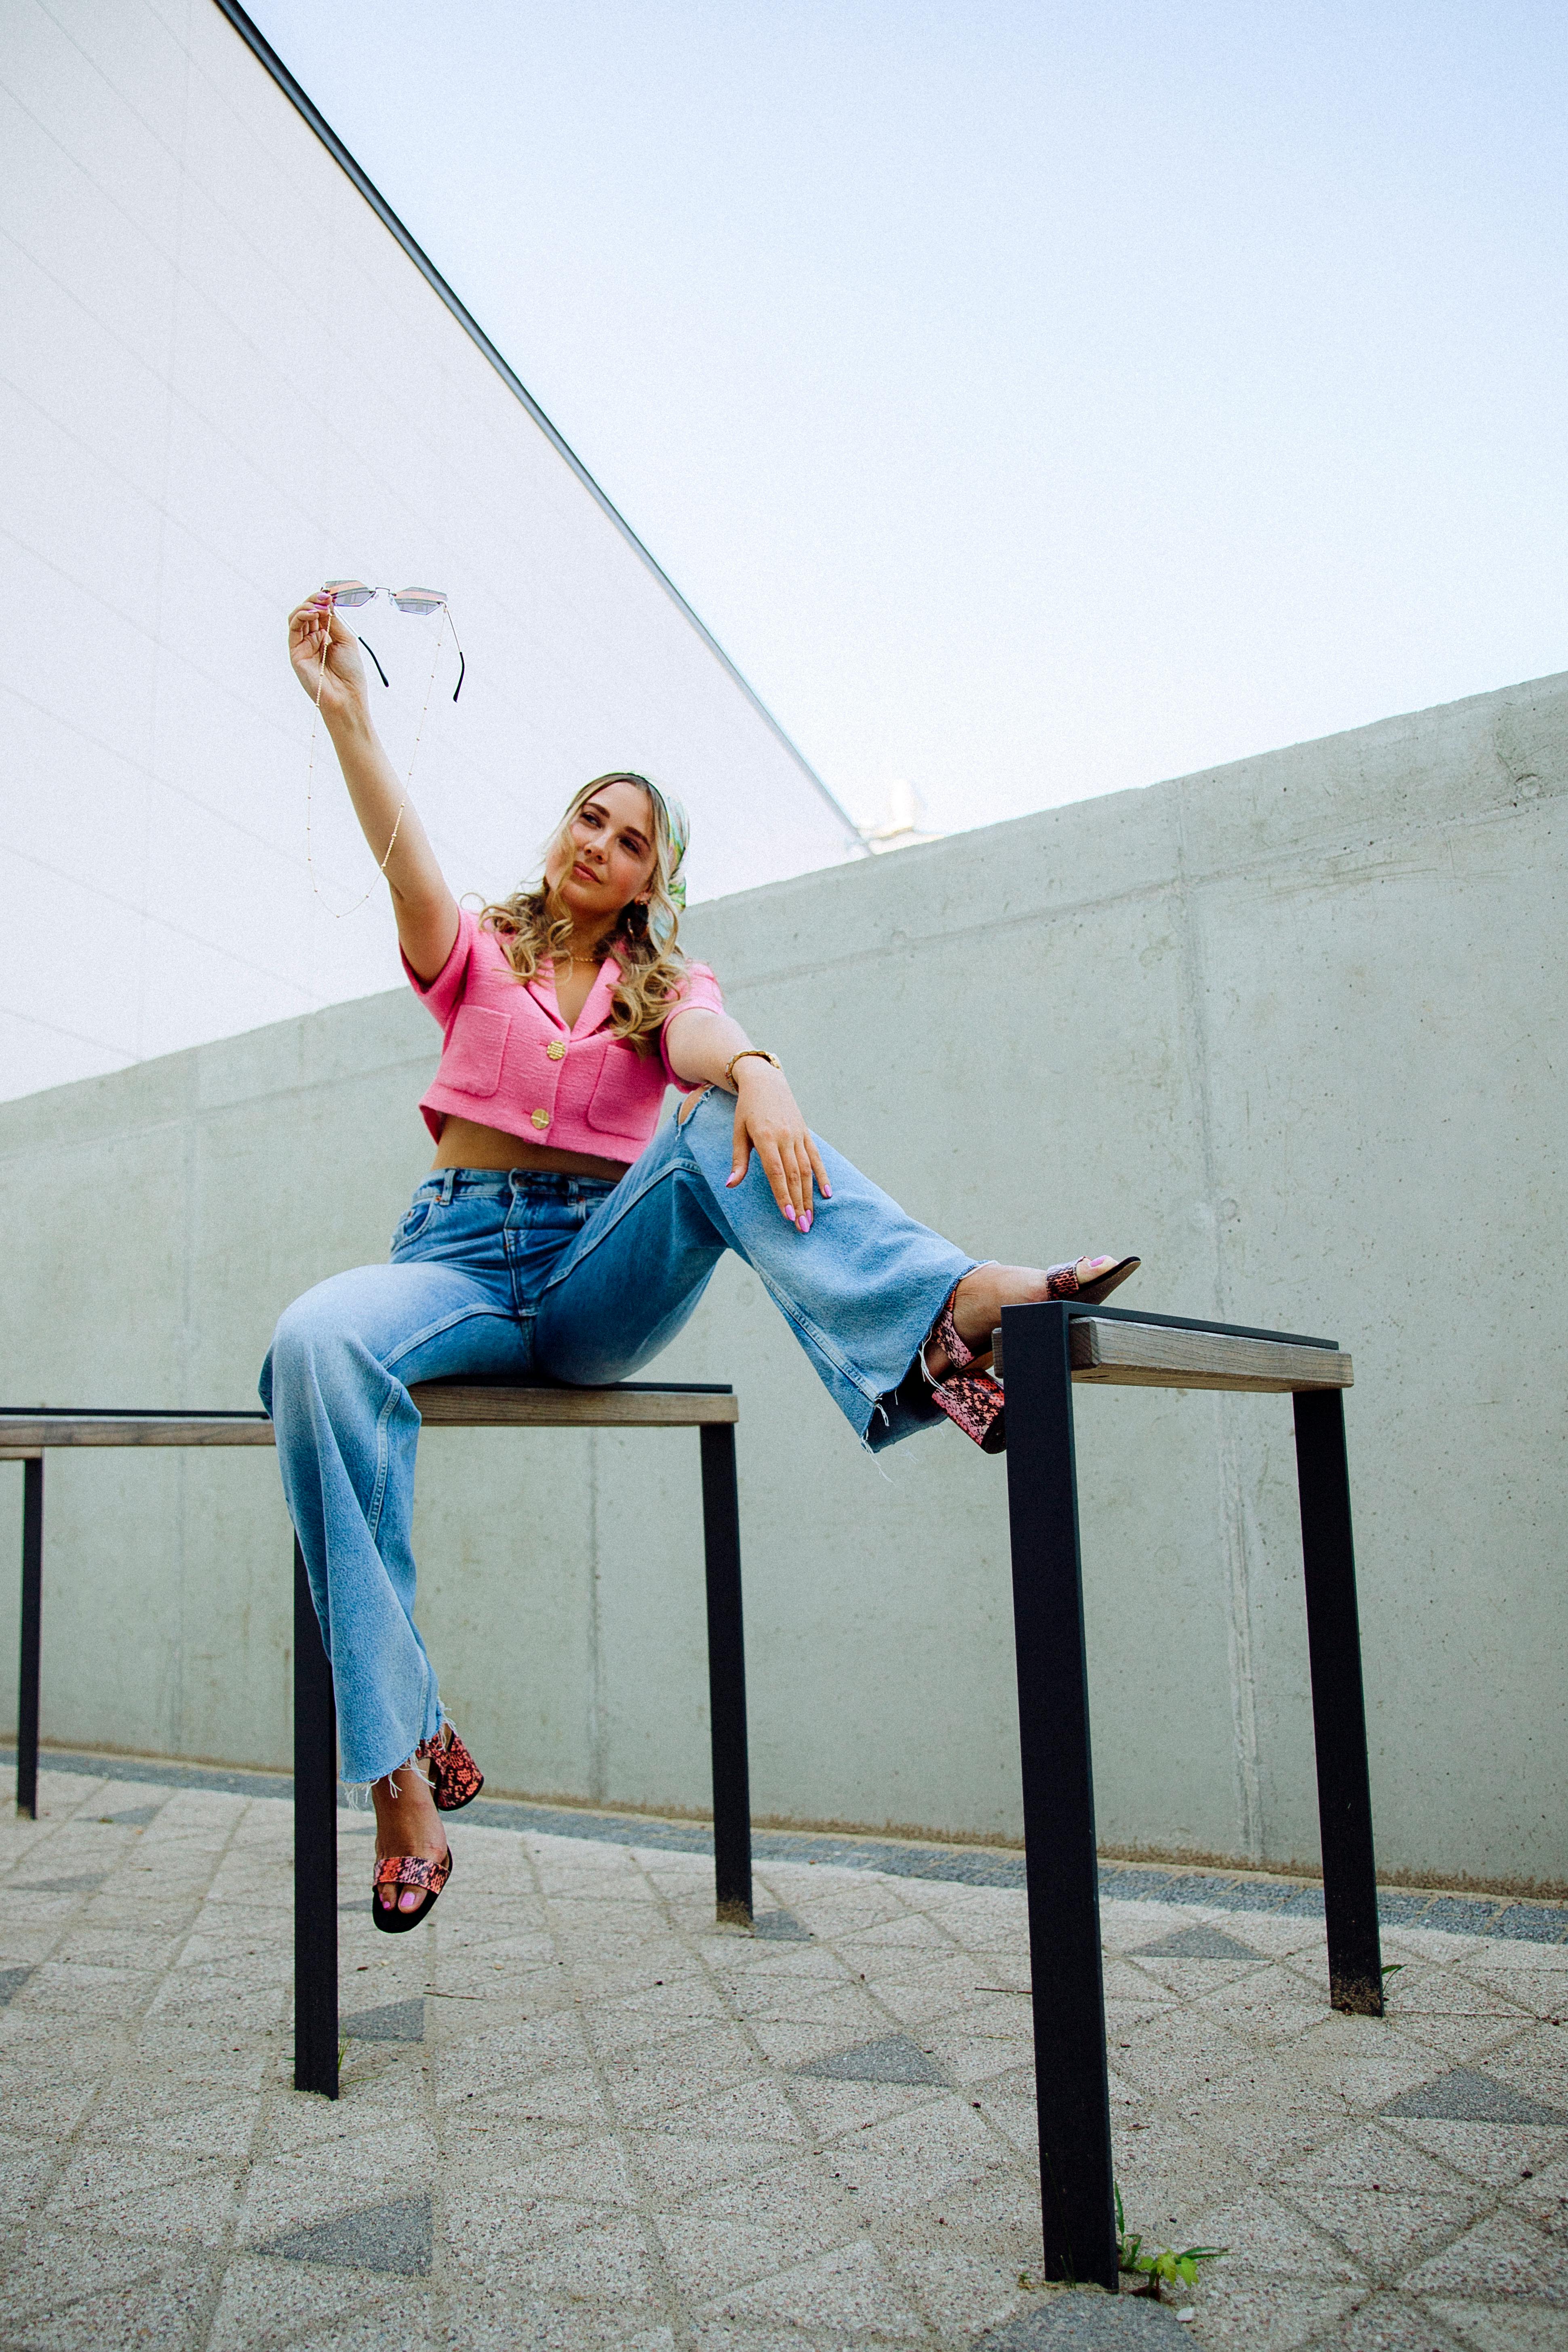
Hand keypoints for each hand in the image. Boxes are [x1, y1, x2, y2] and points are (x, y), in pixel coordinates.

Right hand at [288, 593, 369, 727]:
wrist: (346, 697)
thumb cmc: (350, 673)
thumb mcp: (345, 640)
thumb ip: (333, 621)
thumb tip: (326, 601)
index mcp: (325, 637)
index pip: (319, 612)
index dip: (323, 601)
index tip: (331, 594)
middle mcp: (312, 640)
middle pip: (307, 612)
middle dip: (315, 600)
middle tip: (326, 596)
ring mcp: (302, 646)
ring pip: (297, 617)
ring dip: (308, 605)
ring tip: (320, 604)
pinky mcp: (295, 652)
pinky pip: (294, 629)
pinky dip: (301, 616)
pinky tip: (313, 612)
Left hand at [725, 1062, 830, 1226]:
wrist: (765, 1081)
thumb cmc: (746, 1109)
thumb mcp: (738, 1132)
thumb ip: (738, 1160)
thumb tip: (730, 1185)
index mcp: (766, 1137)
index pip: (777, 1172)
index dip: (783, 1195)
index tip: (787, 1216)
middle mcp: (786, 1137)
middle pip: (795, 1176)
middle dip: (799, 1204)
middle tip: (802, 1227)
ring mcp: (798, 1135)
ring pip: (807, 1170)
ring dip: (810, 1197)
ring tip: (810, 1218)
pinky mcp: (805, 1133)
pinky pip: (816, 1157)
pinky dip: (822, 1176)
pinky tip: (827, 1194)